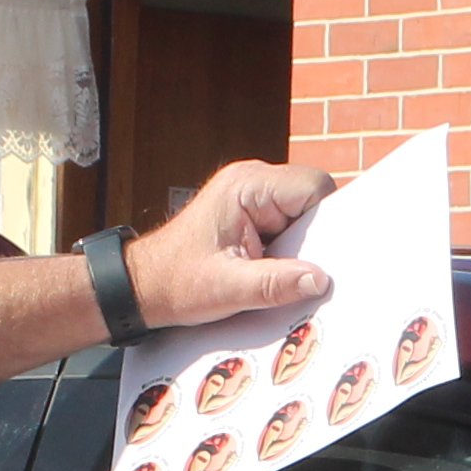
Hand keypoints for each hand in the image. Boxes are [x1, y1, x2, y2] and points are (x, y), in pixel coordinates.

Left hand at [125, 161, 334, 331]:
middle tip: (299, 271)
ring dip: (300, 247)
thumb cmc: (176, 281)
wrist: (144, 286)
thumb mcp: (227, 289)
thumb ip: (275, 284)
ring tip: (277, 272)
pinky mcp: (254, 214)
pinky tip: (272, 271)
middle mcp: (253, 181)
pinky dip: (289, 252)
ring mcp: (254, 196)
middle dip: (313, 238)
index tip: (321, 256)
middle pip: (313, 199)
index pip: (314, 187)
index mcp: (247, 186)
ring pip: (305, 215)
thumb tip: (319, 280)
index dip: (325, 222)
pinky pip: (290, 226)